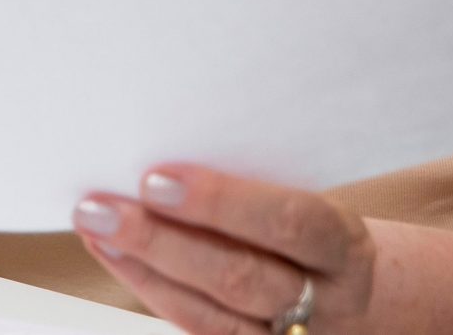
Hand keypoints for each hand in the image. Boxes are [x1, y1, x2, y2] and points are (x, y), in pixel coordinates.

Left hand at [72, 164, 376, 332]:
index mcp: (343, 247)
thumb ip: (257, 179)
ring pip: (210, 312)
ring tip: (94, 226)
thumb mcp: (310, 196)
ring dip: (142, 266)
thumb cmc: (314, 228)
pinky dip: (147, 286)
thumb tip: (168, 136)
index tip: (159, 177)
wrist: (358, 295)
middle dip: (163, 242)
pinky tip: (112, 253)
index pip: (293, 222)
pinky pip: (195, 325)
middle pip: (242, 277)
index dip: (224, 202)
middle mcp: (321, 300)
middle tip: (103, 207)